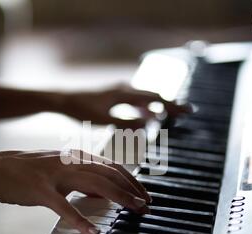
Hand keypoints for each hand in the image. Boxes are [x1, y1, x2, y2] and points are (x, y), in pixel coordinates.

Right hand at [0, 150, 150, 233]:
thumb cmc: (27, 171)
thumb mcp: (59, 167)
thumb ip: (81, 176)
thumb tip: (102, 190)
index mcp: (76, 156)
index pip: (112, 166)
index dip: (131, 180)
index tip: (143, 194)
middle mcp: (70, 162)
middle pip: (110, 173)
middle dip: (131, 189)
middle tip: (145, 205)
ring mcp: (57, 174)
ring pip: (96, 183)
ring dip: (118, 197)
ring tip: (133, 210)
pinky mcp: (41, 190)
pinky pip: (64, 206)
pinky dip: (80, 220)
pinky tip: (92, 232)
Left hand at [61, 84, 191, 128]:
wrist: (62, 100)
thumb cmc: (81, 109)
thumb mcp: (104, 119)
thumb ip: (127, 123)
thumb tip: (149, 126)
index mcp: (125, 93)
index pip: (155, 97)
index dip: (173, 105)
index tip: (189, 111)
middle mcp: (125, 89)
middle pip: (153, 96)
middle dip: (170, 105)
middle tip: (185, 113)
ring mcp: (119, 92)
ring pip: (144, 99)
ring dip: (157, 107)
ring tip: (171, 115)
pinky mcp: (114, 97)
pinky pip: (135, 102)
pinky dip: (144, 109)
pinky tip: (147, 117)